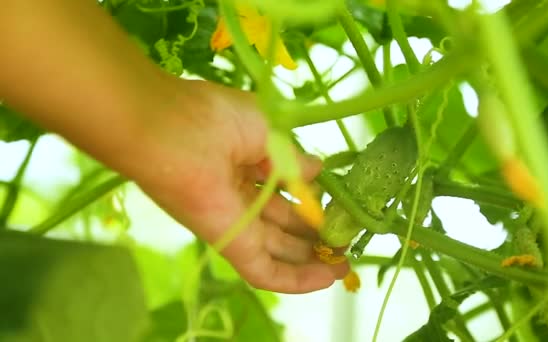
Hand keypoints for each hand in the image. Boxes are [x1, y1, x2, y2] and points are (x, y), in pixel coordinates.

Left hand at [130, 79, 348, 292]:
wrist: (172, 130)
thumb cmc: (216, 118)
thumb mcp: (269, 130)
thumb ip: (293, 158)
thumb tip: (318, 169)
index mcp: (247, 164)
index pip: (285, 191)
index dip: (312, 202)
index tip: (339, 209)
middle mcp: (241, 197)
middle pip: (283, 225)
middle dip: (314, 235)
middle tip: (346, 242)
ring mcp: (236, 223)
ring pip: (278, 251)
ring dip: (311, 260)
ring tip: (344, 265)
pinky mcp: (231, 244)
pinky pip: (265, 271)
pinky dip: (296, 279)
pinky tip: (325, 278)